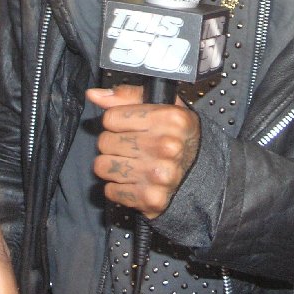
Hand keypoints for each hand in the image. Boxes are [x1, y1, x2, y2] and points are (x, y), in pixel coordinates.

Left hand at [88, 84, 199, 218]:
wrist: (200, 173)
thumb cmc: (176, 137)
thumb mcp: (160, 107)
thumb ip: (126, 97)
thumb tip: (94, 94)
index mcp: (169, 118)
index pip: (110, 118)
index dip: (116, 122)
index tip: (129, 128)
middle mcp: (167, 146)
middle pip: (104, 142)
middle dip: (113, 144)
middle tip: (131, 147)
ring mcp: (159, 174)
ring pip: (102, 166)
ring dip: (113, 166)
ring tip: (131, 163)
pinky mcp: (151, 198)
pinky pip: (110, 191)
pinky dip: (118, 188)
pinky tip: (134, 181)